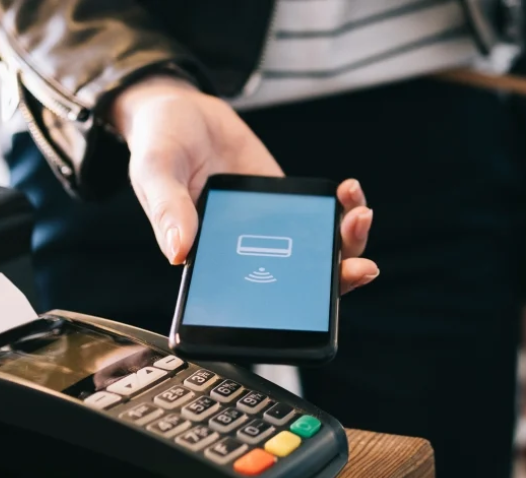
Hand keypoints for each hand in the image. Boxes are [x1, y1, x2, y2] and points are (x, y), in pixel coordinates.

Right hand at [111, 75, 378, 293]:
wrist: (184, 110)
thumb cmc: (160, 144)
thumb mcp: (153, 170)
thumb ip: (166, 209)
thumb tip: (178, 252)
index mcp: (210, 259)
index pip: (252, 299)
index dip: (288, 310)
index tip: (319, 304)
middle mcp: (244, 249)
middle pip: (298, 280)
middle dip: (336, 277)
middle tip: (361, 266)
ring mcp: (270, 227)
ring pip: (315, 249)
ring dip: (346, 241)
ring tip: (359, 214)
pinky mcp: (286, 202)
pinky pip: (319, 214)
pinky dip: (341, 207)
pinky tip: (347, 191)